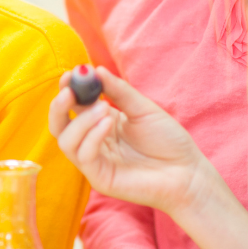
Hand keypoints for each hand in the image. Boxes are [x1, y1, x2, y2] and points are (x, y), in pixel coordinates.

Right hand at [47, 66, 212, 215]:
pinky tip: (108, 123)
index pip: (72, 106)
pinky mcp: (99, 178)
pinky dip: (91, 137)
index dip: (67, 90)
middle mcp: (93, 142)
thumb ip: (119, 91)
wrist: (187, 172)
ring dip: (80, 121)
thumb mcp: (143, 109)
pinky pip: (83, 156)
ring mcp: (94, 162)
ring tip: (103, 108)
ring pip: (66, 141)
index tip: (71, 74)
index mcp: (101, 123)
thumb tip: (96, 70)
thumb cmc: (168, 141)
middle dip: (59, 107)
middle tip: (69, 92)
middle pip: (59, 125)